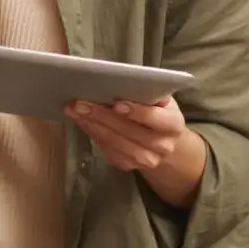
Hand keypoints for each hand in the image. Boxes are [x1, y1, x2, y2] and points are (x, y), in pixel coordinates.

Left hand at [65, 96, 206, 207]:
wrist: (162, 141)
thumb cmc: (156, 111)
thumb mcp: (158, 98)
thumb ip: (145, 93)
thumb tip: (117, 81)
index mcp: (173, 124)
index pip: (156, 118)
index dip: (137, 112)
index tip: (117, 104)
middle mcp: (163, 145)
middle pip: (131, 132)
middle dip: (103, 117)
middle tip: (80, 103)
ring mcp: (147, 160)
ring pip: (117, 144)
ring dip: (93, 126)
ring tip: (75, 111)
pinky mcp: (129, 166)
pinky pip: (109, 151)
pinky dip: (93, 134)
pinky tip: (81, 121)